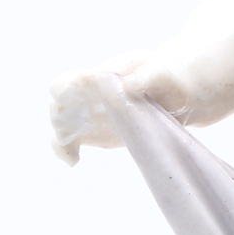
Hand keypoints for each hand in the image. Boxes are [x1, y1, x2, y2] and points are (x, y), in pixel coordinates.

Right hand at [49, 50, 188, 164]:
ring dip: (61, 138)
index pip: (68, 81)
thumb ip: (146, 77)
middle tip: (77, 129)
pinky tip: (74, 161)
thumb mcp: (160, 74)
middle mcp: (88, 97)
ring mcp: (90, 116)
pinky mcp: (95, 134)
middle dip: (61, 118)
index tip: (71, 99)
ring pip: (61, 126)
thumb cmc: (165, 79)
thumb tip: (127, 85)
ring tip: (73, 152)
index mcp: (100, 77)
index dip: (63, 90)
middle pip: (58, 105)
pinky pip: (71, 143)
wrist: (175, 97)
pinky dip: (66, 152)